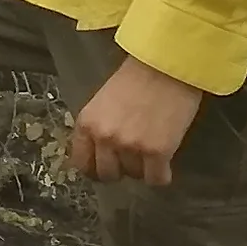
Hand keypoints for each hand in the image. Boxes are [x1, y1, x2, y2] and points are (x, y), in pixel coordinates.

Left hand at [67, 54, 205, 183]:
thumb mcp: (103, 102)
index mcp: (87, 123)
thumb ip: (99, 127)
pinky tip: (165, 162)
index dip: (95, 169)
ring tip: (152, 149)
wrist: (165, 65)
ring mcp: (130, 146)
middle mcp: (104, 137)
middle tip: (132, 158)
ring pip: (134, 176)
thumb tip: (100, 153)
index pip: (81, 163)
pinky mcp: (157, 152)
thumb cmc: (136, 78)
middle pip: (107, 174)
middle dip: (120, 169)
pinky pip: (156, 179)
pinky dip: (161, 174)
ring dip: (143, 168)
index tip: (105, 167)